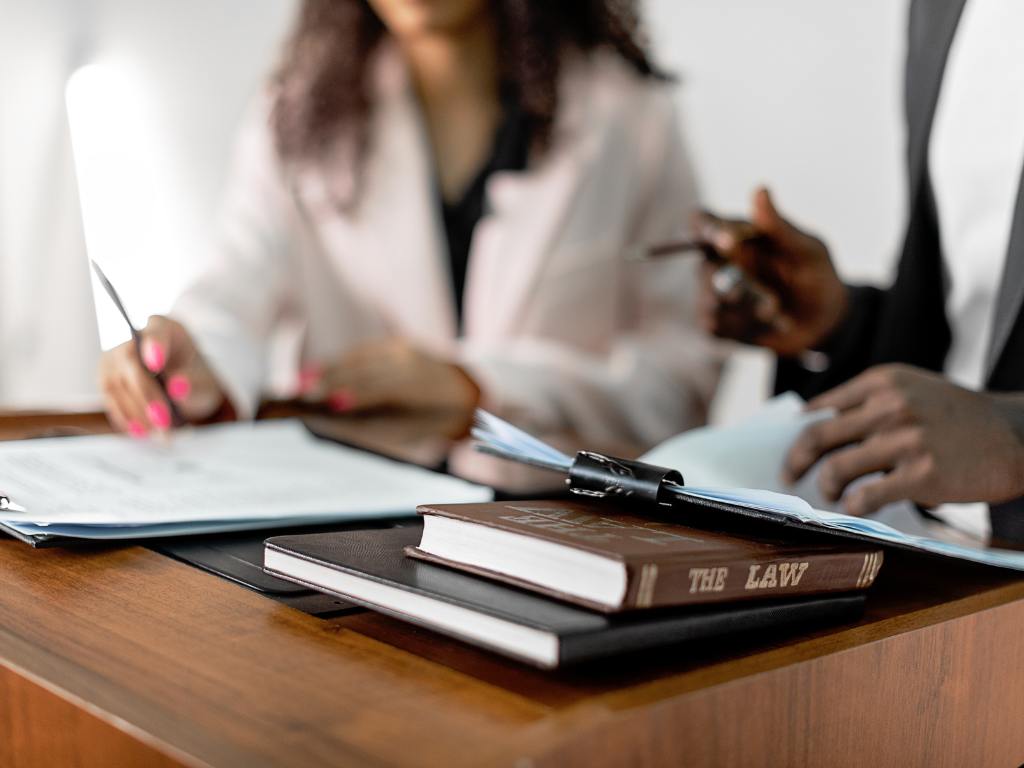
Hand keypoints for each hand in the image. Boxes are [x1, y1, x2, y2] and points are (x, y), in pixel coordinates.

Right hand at [98, 316, 227, 435]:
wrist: (181, 385)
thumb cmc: (194, 378)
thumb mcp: (204, 382)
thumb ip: (194, 384)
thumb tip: (178, 388)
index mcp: (164, 328)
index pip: (155, 333)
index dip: (154, 346)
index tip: (156, 363)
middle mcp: (133, 339)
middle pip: (131, 363)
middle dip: (147, 395)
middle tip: (165, 422)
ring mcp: (114, 358)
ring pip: (116, 384)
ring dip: (137, 412)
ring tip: (160, 433)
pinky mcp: (106, 379)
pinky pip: (110, 399)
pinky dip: (126, 418)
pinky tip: (143, 432)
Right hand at [299, 338, 480, 419]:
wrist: (467, 390)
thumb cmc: (435, 419)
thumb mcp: (413, 430)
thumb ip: (377, 424)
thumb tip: (335, 418)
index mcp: (421, 388)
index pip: (383, 389)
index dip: (356, 395)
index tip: (329, 403)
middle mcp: (412, 362)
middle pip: (366, 370)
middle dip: (333, 381)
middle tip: (302, 392)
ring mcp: (404, 349)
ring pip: (362, 357)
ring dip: (331, 369)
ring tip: (303, 382)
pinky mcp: (398, 343)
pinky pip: (364, 352)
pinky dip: (341, 361)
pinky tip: (321, 370)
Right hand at [695, 187, 848, 356]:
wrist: (823, 323)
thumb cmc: (816, 277)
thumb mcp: (807, 251)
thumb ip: (779, 226)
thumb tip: (760, 189)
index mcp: (736, 235)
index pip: (702, 221)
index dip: (705, 228)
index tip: (726, 240)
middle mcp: (719, 261)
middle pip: (704, 268)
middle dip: (739, 285)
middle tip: (772, 300)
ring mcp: (714, 293)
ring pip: (711, 300)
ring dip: (748, 309)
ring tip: (776, 311)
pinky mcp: (717, 322)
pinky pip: (715, 325)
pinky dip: (744, 327)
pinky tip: (765, 324)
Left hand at [784, 364, 1023, 515]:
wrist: (1016, 435)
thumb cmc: (957, 416)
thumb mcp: (912, 389)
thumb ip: (867, 401)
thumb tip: (814, 422)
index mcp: (881, 382)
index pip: (821, 409)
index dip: (797, 434)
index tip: (791, 450)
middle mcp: (889, 406)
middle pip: (817, 437)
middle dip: (795, 461)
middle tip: (789, 475)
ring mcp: (905, 440)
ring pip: (836, 468)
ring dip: (825, 486)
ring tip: (831, 493)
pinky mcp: (921, 474)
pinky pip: (867, 495)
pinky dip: (853, 505)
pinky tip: (855, 508)